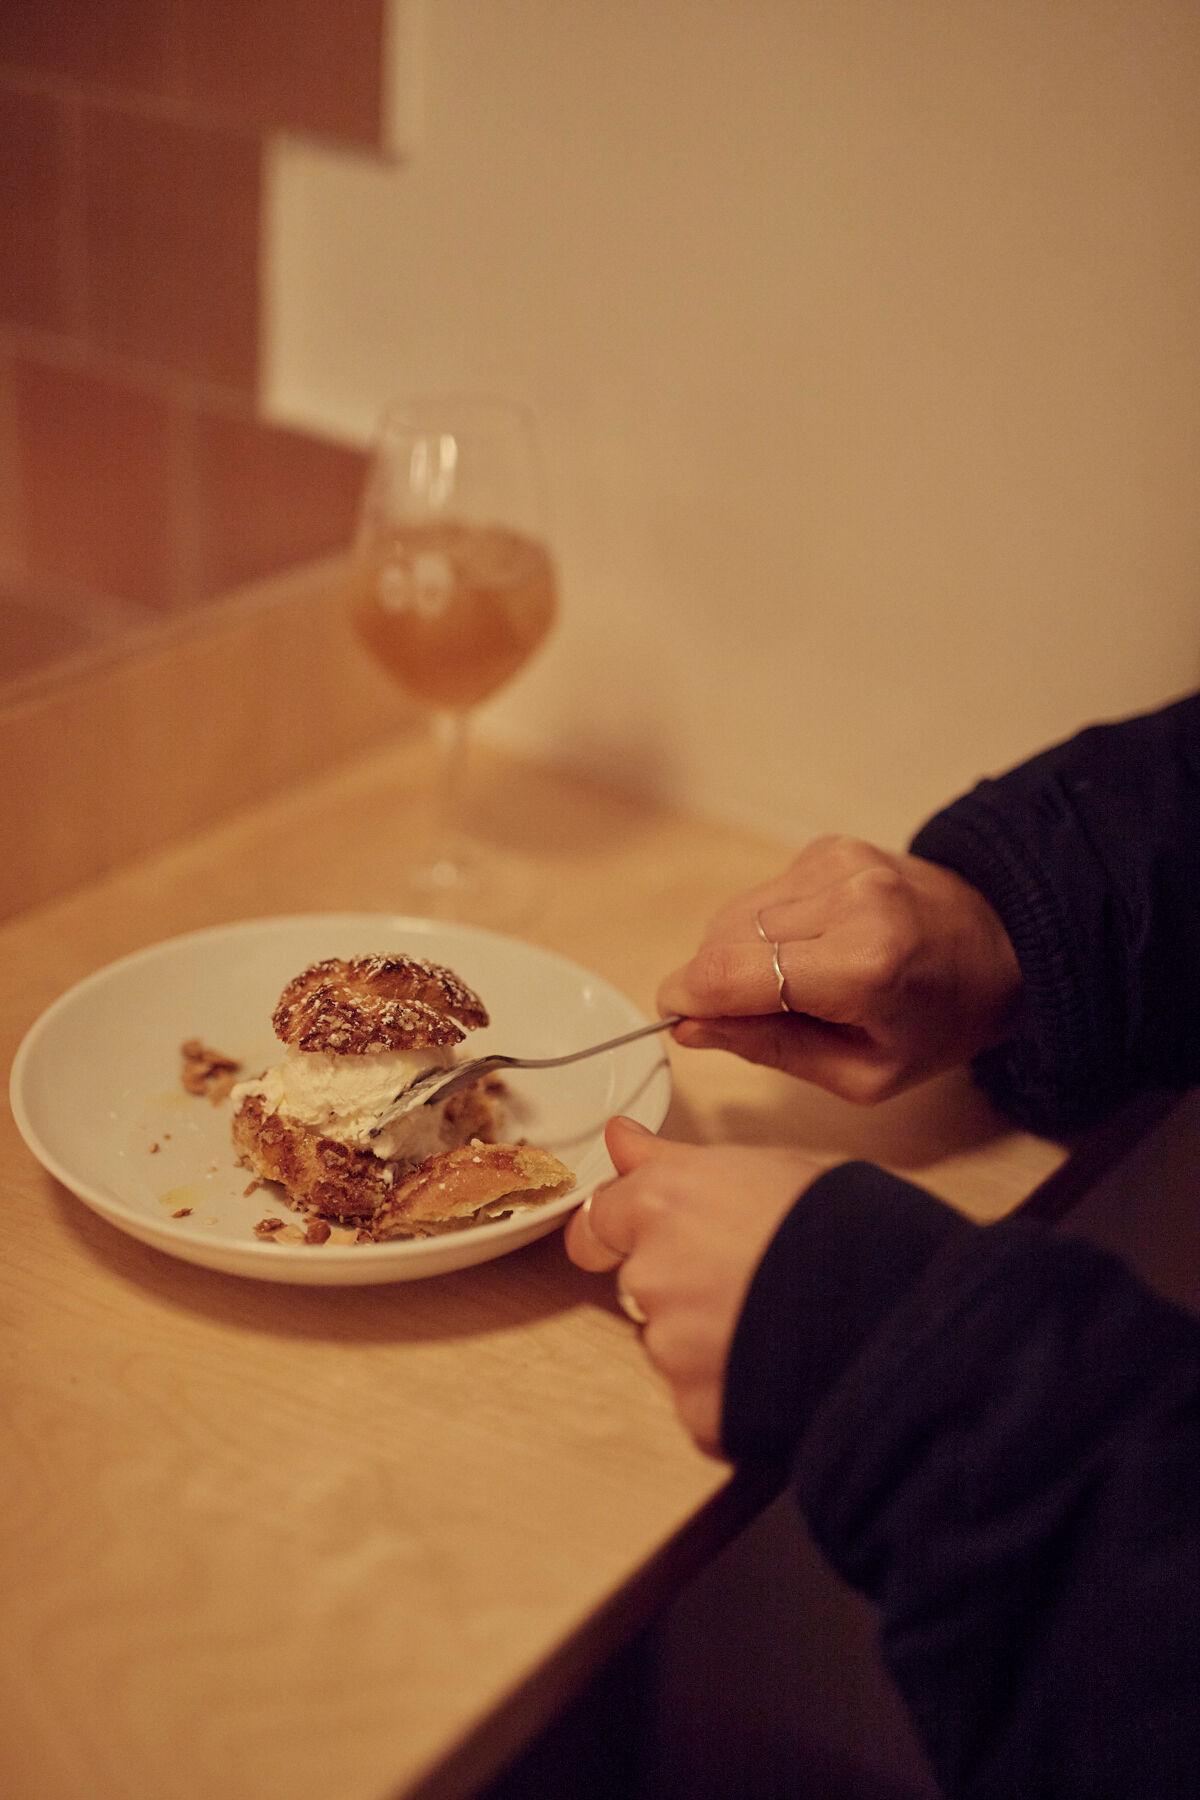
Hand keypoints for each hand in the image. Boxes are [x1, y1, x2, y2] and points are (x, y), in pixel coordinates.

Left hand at [564, 1116, 826, 1455]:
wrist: (897, 1306)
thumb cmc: (843, 1222)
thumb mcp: (763, 1164)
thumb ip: (674, 1158)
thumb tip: (619, 1137)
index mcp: (663, 1204)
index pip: (597, 1222)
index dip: (619, 1231)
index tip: (638, 1238)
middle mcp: (652, 1275)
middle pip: (643, 1283)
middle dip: (683, 1283)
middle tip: (751, 1275)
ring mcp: (672, 1350)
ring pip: (673, 1343)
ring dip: (708, 1337)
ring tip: (777, 1319)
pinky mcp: (699, 1409)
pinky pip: (704, 1397)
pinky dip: (732, 1387)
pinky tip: (781, 1362)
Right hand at [657, 835, 1021, 1104]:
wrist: (1003, 947)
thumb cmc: (938, 1023)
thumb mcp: (863, 1074)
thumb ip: (771, 1050)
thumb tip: (689, 1027)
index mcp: (861, 966)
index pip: (731, 976)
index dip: (685, 999)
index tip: (675, 1019)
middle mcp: (848, 900)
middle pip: (723, 942)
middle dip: (714, 983)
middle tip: (748, 1016)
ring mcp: (840, 863)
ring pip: (735, 914)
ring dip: (739, 954)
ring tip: (792, 983)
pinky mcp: (833, 847)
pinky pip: (764, 893)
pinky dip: (766, 927)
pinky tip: (808, 946)